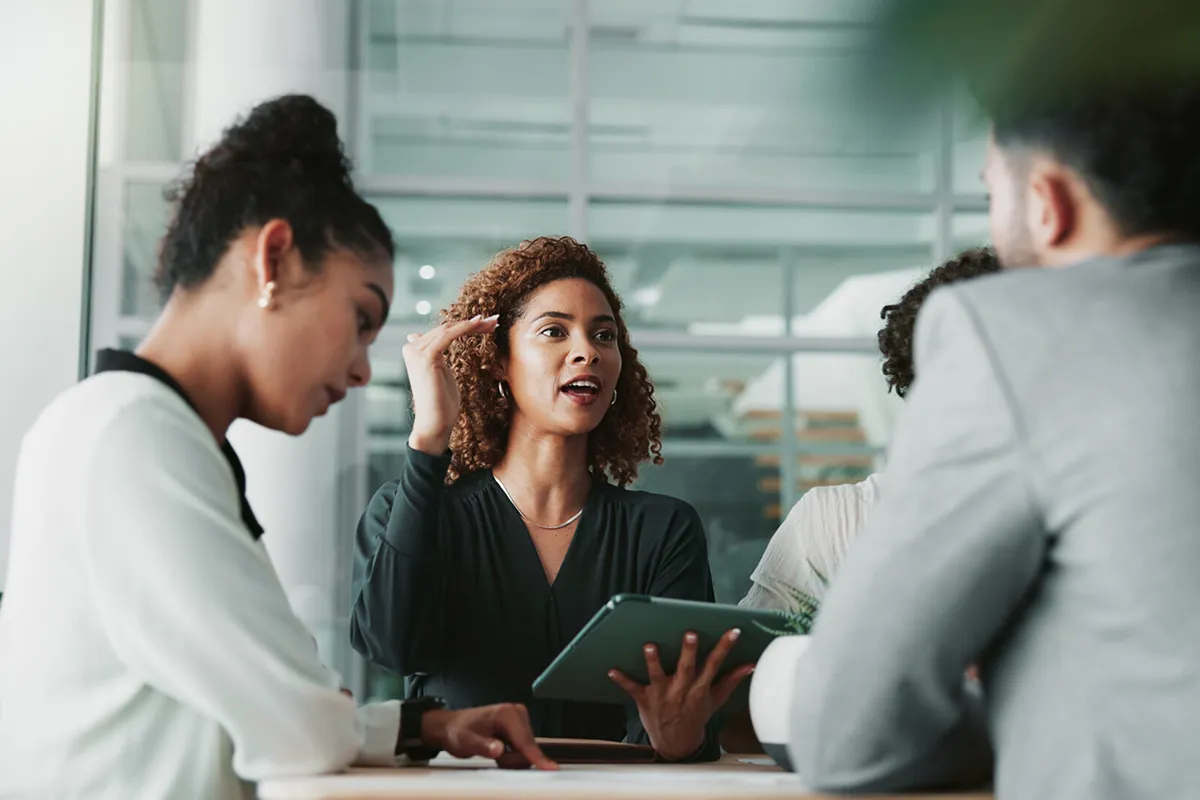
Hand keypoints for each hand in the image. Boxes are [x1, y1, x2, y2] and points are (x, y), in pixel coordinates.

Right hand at [403, 315, 498, 453]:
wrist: (435, 422)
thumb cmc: (441, 403)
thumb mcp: (440, 373)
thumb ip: (434, 355)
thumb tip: (422, 339)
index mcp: (413, 350)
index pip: (442, 331)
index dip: (465, 325)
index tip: (486, 323)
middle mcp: (411, 347)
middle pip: (446, 328)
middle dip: (473, 323)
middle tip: (494, 321)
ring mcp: (417, 351)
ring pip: (449, 329)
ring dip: (474, 324)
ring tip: (493, 323)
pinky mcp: (426, 356)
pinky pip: (449, 335)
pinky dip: (466, 328)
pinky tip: (480, 326)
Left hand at [419, 703, 556, 770]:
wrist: (453, 726)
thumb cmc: (458, 731)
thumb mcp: (466, 741)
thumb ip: (484, 746)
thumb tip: (499, 749)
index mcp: (507, 714)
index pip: (525, 741)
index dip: (535, 757)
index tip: (549, 768)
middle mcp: (517, 713)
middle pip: (528, 747)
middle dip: (513, 758)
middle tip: (492, 753)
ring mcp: (520, 720)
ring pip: (526, 750)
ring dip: (512, 758)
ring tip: (493, 750)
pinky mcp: (520, 727)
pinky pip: (523, 749)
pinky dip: (512, 755)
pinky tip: (499, 749)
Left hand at [609, 628, 754, 761]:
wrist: (677, 743)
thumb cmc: (696, 716)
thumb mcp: (716, 700)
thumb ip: (731, 680)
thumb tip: (750, 665)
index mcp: (700, 689)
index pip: (715, 664)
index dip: (724, 648)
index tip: (732, 632)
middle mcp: (682, 690)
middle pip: (686, 668)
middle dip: (689, 652)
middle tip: (691, 633)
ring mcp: (662, 695)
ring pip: (658, 676)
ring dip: (654, 662)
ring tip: (650, 647)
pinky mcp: (645, 700)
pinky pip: (632, 689)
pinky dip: (622, 680)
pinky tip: (612, 670)